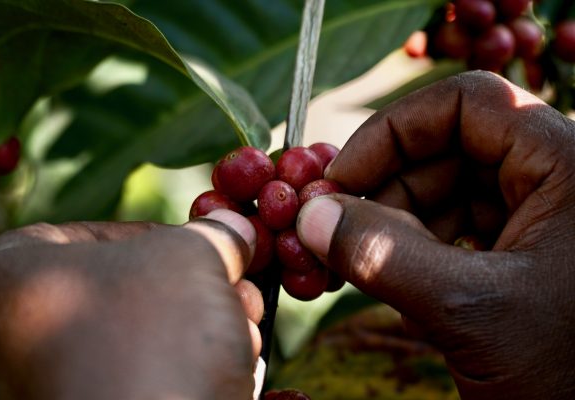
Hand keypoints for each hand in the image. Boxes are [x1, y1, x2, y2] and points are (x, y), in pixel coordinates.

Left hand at [0, 210, 262, 399]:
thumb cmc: (153, 340)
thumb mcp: (191, 257)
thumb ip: (212, 234)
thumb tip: (235, 228)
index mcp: (11, 279)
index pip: (97, 233)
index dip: (167, 234)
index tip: (213, 244)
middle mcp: (19, 337)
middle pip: (132, 288)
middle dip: (201, 289)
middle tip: (239, 292)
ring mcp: (56, 386)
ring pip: (149, 336)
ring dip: (209, 327)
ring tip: (244, 332)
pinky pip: (149, 376)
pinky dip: (193, 368)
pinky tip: (232, 369)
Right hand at [297, 71, 574, 398]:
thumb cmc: (570, 373)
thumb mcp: (472, 311)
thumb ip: (384, 257)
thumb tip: (310, 217)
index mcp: (567, 165)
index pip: (468, 102)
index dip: (394, 130)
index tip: (343, 177)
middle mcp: (553, 178)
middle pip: (446, 149)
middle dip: (384, 189)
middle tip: (335, 230)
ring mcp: (536, 216)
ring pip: (443, 191)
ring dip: (393, 226)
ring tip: (363, 269)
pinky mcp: (521, 250)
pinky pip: (452, 229)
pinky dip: (415, 251)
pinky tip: (398, 288)